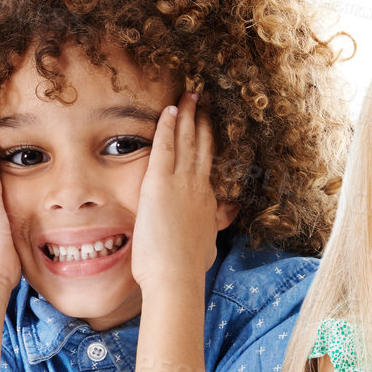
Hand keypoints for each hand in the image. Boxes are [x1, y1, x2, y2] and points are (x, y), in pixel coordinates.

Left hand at [131, 93, 221, 289]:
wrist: (176, 277)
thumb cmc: (186, 269)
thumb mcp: (206, 245)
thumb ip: (207, 231)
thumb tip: (212, 230)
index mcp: (207, 201)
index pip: (207, 163)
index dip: (208, 141)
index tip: (208, 124)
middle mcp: (199, 186)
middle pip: (202, 144)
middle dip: (202, 118)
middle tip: (203, 98)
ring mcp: (181, 183)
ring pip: (187, 140)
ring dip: (187, 115)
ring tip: (188, 95)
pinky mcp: (160, 184)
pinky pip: (164, 146)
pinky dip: (167, 126)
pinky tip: (167, 109)